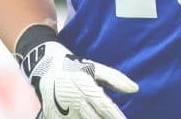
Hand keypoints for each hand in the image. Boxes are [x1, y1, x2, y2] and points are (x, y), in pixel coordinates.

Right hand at [20, 40, 138, 118]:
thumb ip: (116, 79)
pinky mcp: (53, 118)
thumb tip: (135, 89)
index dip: (116, 116)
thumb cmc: (75, 67)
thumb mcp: (96, 68)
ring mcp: (62, 111)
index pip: (104, 106)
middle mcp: (74, 100)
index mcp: (85, 87)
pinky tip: (86, 118)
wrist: (45, 68)